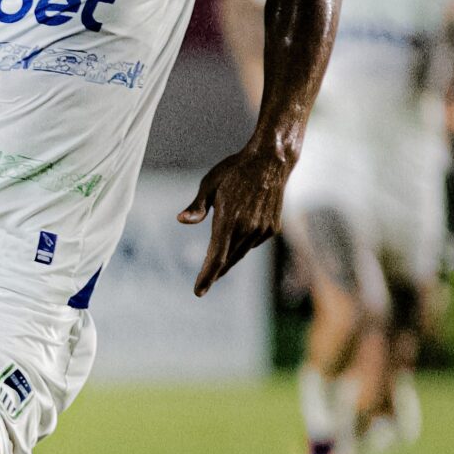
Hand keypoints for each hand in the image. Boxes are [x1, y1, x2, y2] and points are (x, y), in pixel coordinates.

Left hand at [178, 143, 287, 296]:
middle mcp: (248, 228)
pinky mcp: (272, 227)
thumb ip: (197, 207)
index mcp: (230, 219)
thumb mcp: (210, 184)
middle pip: (227, 260)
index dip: (207, 276)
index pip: (216, 256)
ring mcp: (262, 229)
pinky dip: (240, 248)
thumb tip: (181, 220)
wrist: (272, 161)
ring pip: (240, 253)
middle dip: (214, 274)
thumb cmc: (235, 170)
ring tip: (215, 272)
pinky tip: (234, 246)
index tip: (198, 291)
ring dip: (227, 263)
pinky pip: (251, 243)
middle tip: (202, 287)